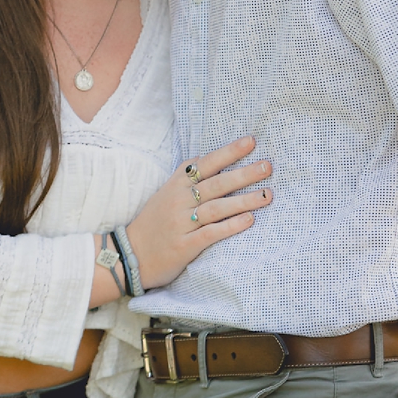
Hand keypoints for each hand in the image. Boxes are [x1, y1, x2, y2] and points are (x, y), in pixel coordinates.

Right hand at [125, 136, 272, 291]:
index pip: (205, 164)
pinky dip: (230, 226)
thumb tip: (207, 159)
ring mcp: (182, 223)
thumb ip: (185, 179)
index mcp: (175, 185)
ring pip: (217, 207)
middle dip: (244, 174)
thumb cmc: (153, 223)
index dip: (228, 152)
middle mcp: (179, 201)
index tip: (251, 142)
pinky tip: (249, 221)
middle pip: (216, 184)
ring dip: (244, 200)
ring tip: (267, 195)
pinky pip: (211, 233)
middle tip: (267, 166)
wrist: (130, 255)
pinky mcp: (185, 245)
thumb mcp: (164, 195)